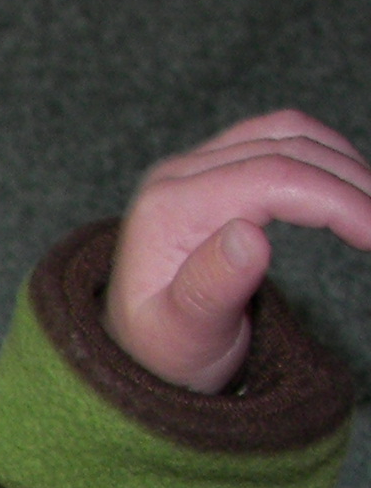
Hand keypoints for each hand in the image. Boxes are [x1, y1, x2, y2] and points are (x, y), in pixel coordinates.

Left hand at [105, 110, 370, 392]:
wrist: (137, 350)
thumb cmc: (162, 351)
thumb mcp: (183, 336)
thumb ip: (210, 289)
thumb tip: (249, 235)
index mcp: (168, 209)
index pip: (272, 179)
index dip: (337, 199)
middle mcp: (175, 176)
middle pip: (285, 150)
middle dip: (351, 183)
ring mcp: (191, 168)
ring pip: (285, 135)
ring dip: (342, 162)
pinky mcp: (208, 170)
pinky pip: (276, 139)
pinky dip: (321, 155)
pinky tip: (348, 187)